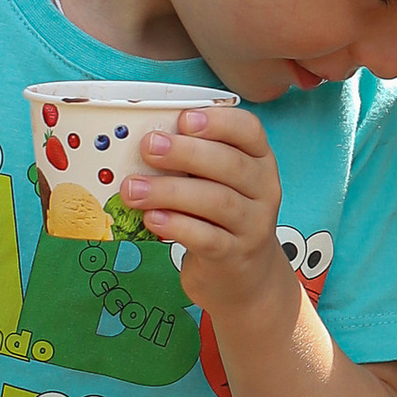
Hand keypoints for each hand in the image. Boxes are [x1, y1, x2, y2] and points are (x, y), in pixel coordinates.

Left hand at [119, 108, 288, 315]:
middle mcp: (263, 190)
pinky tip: (151, 219)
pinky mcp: (234, 256)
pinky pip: (206, 237)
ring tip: (133, 189)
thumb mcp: (217, 183)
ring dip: (170, 191)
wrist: (244, 277)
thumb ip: (193, 161)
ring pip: (216, 201)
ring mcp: (253, 225)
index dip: (219, 121)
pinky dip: (176, 225)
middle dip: (185, 152)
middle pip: (230, 164)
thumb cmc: (221, 218)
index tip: (184, 119)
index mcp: (259, 160)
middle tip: (148, 146)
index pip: (249, 131)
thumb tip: (148, 141)